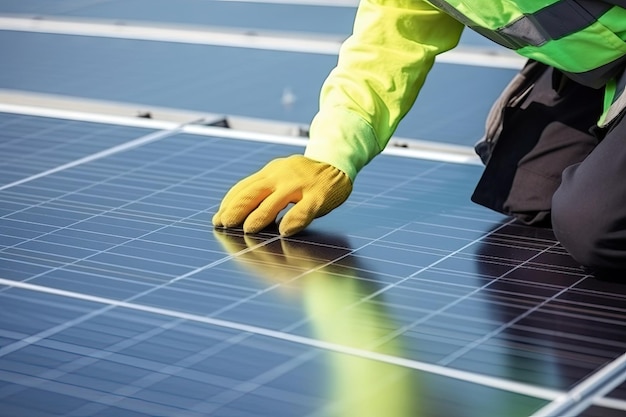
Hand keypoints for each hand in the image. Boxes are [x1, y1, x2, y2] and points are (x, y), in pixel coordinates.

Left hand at [212, 155, 351, 235]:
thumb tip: (231, 214)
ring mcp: (300, 184)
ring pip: (274, 201)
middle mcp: (281, 176)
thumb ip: (261, 194)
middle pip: (253, 193)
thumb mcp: (280, 178)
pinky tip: (285, 231)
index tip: (217, 219)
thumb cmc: (305, 177)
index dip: (228, 204)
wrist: (337, 163)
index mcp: (270, 173)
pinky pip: (305, 209)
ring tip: (248, 229)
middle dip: (236, 210)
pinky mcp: (319, 195)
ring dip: (259, 216)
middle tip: (224, 225)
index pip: (244, 188)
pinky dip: (294, 219)